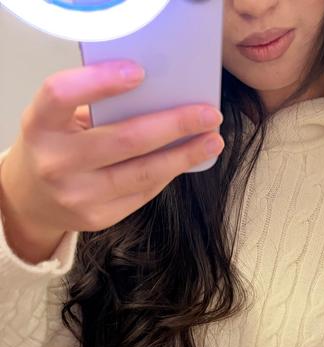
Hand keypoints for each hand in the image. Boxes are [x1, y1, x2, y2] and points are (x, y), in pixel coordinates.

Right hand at [0, 59, 223, 251]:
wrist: (32, 198)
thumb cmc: (54, 145)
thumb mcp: (59, 119)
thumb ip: (95, 107)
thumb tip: (158, 94)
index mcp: (40, 125)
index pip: (62, 95)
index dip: (101, 82)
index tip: (139, 72)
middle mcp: (56, 162)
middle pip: (124, 140)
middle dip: (173, 125)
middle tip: (208, 114)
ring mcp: (78, 195)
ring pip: (142, 173)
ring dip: (184, 155)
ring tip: (211, 141)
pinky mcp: (98, 218)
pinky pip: (143, 192)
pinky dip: (168, 173)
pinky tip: (187, 159)